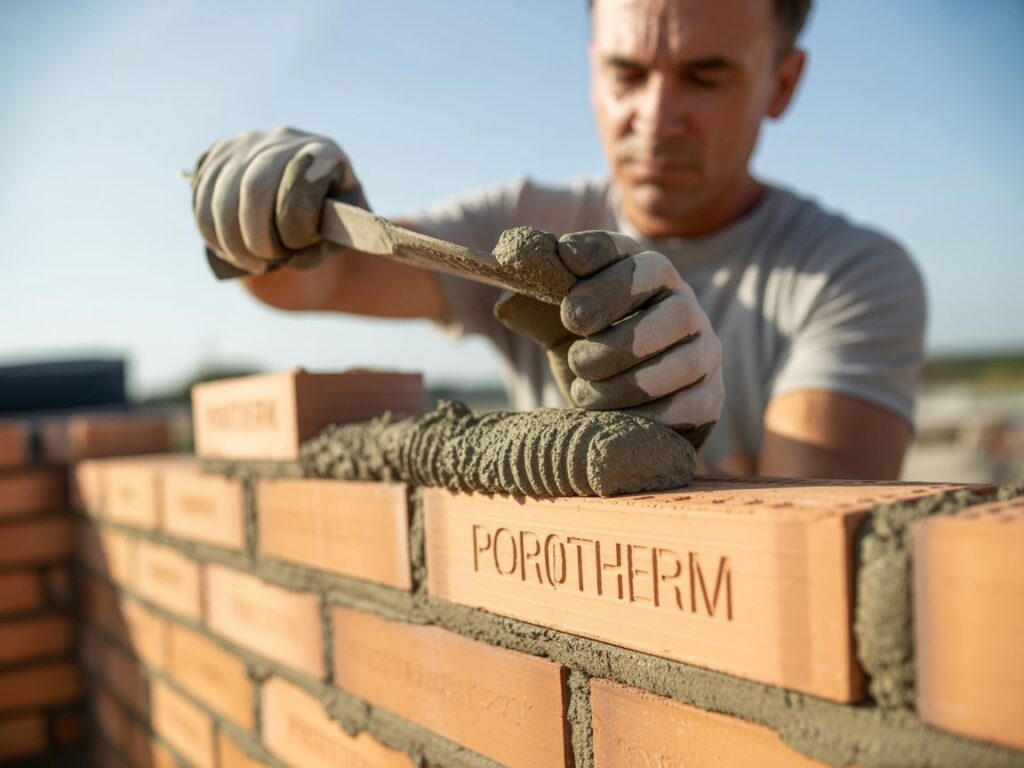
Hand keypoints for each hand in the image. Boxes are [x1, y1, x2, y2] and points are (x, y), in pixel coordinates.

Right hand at [190, 126, 366, 274]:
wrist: (307, 198)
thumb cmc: (328, 222)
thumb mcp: (341, 232)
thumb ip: (325, 240)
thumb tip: (292, 251)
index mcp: (323, 152)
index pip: (300, 183)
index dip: (294, 225)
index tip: (296, 249)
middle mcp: (282, 139)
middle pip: (254, 186)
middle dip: (255, 236)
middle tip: (264, 263)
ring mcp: (246, 144)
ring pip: (221, 194)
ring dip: (231, 241)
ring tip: (251, 262)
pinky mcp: (218, 155)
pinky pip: (201, 197)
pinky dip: (212, 232)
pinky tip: (229, 251)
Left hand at [495, 230, 722, 448]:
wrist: (615, 408)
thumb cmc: (586, 350)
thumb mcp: (555, 319)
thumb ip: (534, 287)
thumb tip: (508, 254)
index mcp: (643, 273)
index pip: (627, 254)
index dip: (594, 261)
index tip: (564, 283)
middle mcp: (684, 306)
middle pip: (672, 310)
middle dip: (617, 339)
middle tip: (577, 358)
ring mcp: (704, 352)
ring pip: (681, 363)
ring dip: (625, 382)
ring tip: (585, 392)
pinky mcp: (709, 398)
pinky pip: (687, 407)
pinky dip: (644, 415)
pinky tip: (609, 417)